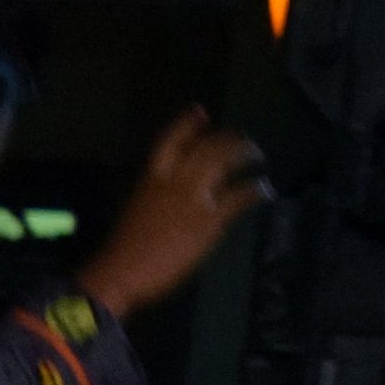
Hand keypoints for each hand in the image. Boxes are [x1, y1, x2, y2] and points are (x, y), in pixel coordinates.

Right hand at [79, 109, 267, 318]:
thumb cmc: (124, 248)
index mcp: (152, 179)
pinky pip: (239, 197)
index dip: (187, 124)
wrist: (121, 272)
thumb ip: (158, 196)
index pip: (171, 141)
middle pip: (207, 146)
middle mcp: (175, 181)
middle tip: (242, 138)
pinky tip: (262, 190)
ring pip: (225, 162)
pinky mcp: (210, 219)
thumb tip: (176, 194)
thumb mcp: (137, 210)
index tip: (201, 112)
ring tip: (256, 155)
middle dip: (228, 138)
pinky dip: (254, 190)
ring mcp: (194, 199)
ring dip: (244, 155)